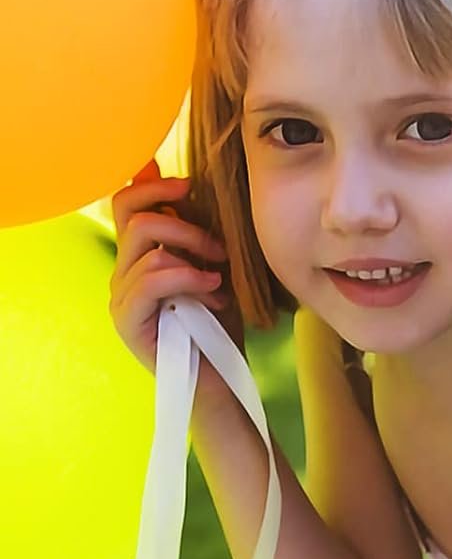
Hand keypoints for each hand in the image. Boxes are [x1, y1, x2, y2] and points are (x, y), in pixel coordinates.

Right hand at [109, 160, 232, 370]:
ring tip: (219, 277)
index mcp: (139, 256)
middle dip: (184, 222)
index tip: (189, 186)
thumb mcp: (213, 266)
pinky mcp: (128, 320)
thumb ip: (196, 232)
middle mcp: (123, 273)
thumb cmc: (220, 322)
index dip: (152, 186)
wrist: (222, 375)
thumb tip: (186, 183)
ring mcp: (122, 297)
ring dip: (193, 255)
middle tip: (219, 248)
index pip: (126, 204)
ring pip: (147, 248)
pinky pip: (151, 281)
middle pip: (134, 217)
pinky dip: (188, 279)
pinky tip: (213, 290)